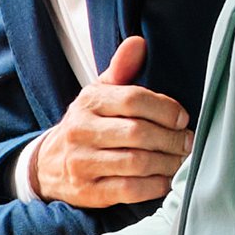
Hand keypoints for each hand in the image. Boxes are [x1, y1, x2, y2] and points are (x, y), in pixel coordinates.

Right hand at [26, 34, 193, 210]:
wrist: (46, 165)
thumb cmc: (86, 125)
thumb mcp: (99, 93)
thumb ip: (121, 68)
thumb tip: (138, 42)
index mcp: (88, 102)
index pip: (132, 99)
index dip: (165, 108)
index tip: (182, 117)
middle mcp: (80, 131)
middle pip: (138, 133)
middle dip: (171, 139)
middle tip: (187, 142)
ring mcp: (82, 163)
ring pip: (136, 162)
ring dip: (167, 163)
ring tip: (180, 161)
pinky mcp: (88, 191)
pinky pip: (129, 190)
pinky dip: (154, 186)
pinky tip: (165, 180)